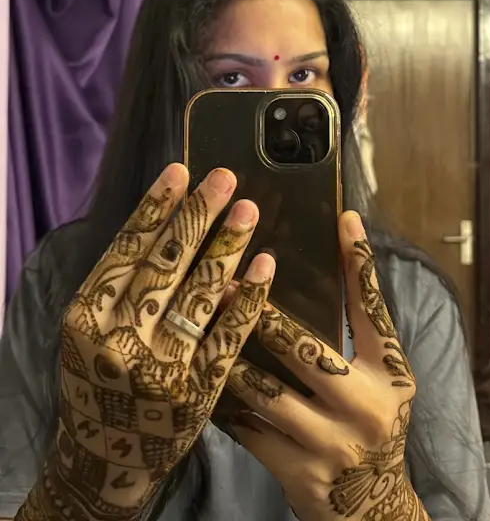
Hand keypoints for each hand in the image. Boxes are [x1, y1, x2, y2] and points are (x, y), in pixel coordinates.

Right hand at [17, 164, 275, 520]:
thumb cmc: (98, 386)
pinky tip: (265, 266)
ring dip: (226, 249)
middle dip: (196, 218)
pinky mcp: (197, 393)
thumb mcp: (89, 335)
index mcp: (84, 319)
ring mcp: (160, 368)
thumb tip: (163, 228)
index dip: (153, 208)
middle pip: (163, 266)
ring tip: (248, 210)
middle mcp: (118, 340)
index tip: (180, 172)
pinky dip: (248, 299)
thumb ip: (118, 290)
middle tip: (225, 178)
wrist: (106, 458)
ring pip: (197, 296)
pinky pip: (227, 338)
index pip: (124, 251)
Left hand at [220, 212, 429, 520]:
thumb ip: (358, 338)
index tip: (343, 219)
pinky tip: (197, 381)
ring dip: (227, 355)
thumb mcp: (380, 381)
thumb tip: (337, 272)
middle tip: (224, 281)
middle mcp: (365, 405)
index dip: (359, 262)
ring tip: (199, 325)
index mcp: (390, 373)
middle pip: (305, 348)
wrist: (372, 506)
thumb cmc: (372, 427)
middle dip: (260, 315)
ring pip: (264, 389)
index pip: (373, 308)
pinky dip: (221, 402)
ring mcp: (330, 442)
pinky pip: (247, 428)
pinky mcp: (297, 471)